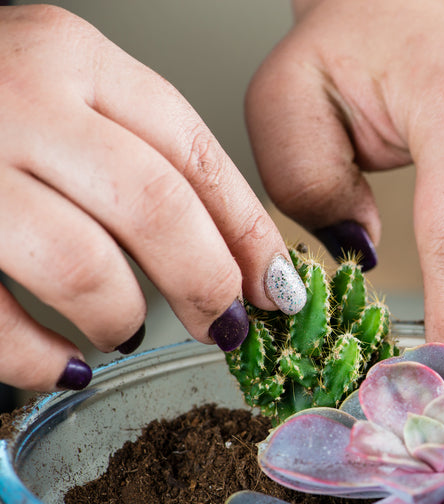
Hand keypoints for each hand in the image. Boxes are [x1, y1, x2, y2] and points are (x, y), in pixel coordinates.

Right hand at [0, 6, 304, 391]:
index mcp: (70, 56)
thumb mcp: (58, 82)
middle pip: (155, 208)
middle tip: (223, 324)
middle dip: (206, 281)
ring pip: (82, 266)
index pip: (194, 152)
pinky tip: (61, 365)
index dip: (249, 231)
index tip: (278, 286)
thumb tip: (235, 250)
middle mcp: (18, 99)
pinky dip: (37, 358)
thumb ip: (133, 144)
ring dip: (121, 316)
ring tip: (124, 330)